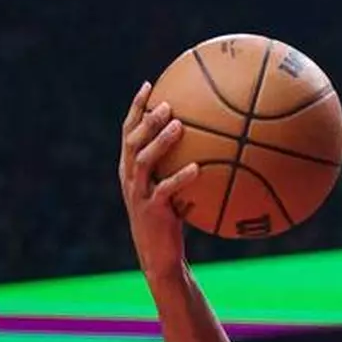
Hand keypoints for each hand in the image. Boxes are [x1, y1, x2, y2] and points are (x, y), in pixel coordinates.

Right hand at [118, 82, 198, 277]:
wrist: (159, 256)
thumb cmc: (170, 220)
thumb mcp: (173, 190)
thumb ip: (179, 165)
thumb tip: (214, 141)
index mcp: (130, 169)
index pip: (127, 131)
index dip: (135, 108)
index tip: (148, 85)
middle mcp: (129, 178)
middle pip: (131, 141)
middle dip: (146, 119)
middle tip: (168, 103)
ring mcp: (138, 195)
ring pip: (143, 161)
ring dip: (160, 141)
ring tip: (179, 126)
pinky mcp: (151, 212)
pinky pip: (166, 190)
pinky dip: (181, 178)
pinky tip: (198, 168)